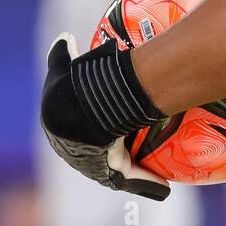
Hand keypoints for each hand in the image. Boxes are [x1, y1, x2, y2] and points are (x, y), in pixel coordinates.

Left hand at [39, 33, 171, 201]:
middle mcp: (74, 153)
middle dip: (112, 153)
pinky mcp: (110, 173)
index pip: (76, 131)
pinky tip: (165, 187)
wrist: (77, 112)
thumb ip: (62, 51)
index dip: (89, 128)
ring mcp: (92, 165)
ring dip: (135, 173)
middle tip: (132, 143)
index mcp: (61, 130)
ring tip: (156, 171)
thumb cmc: (70, 86)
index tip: (106, 122)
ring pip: (117, 170)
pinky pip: (132, 180)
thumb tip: (67, 37)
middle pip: (97, 154)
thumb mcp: (64, 63)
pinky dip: (148, 184)